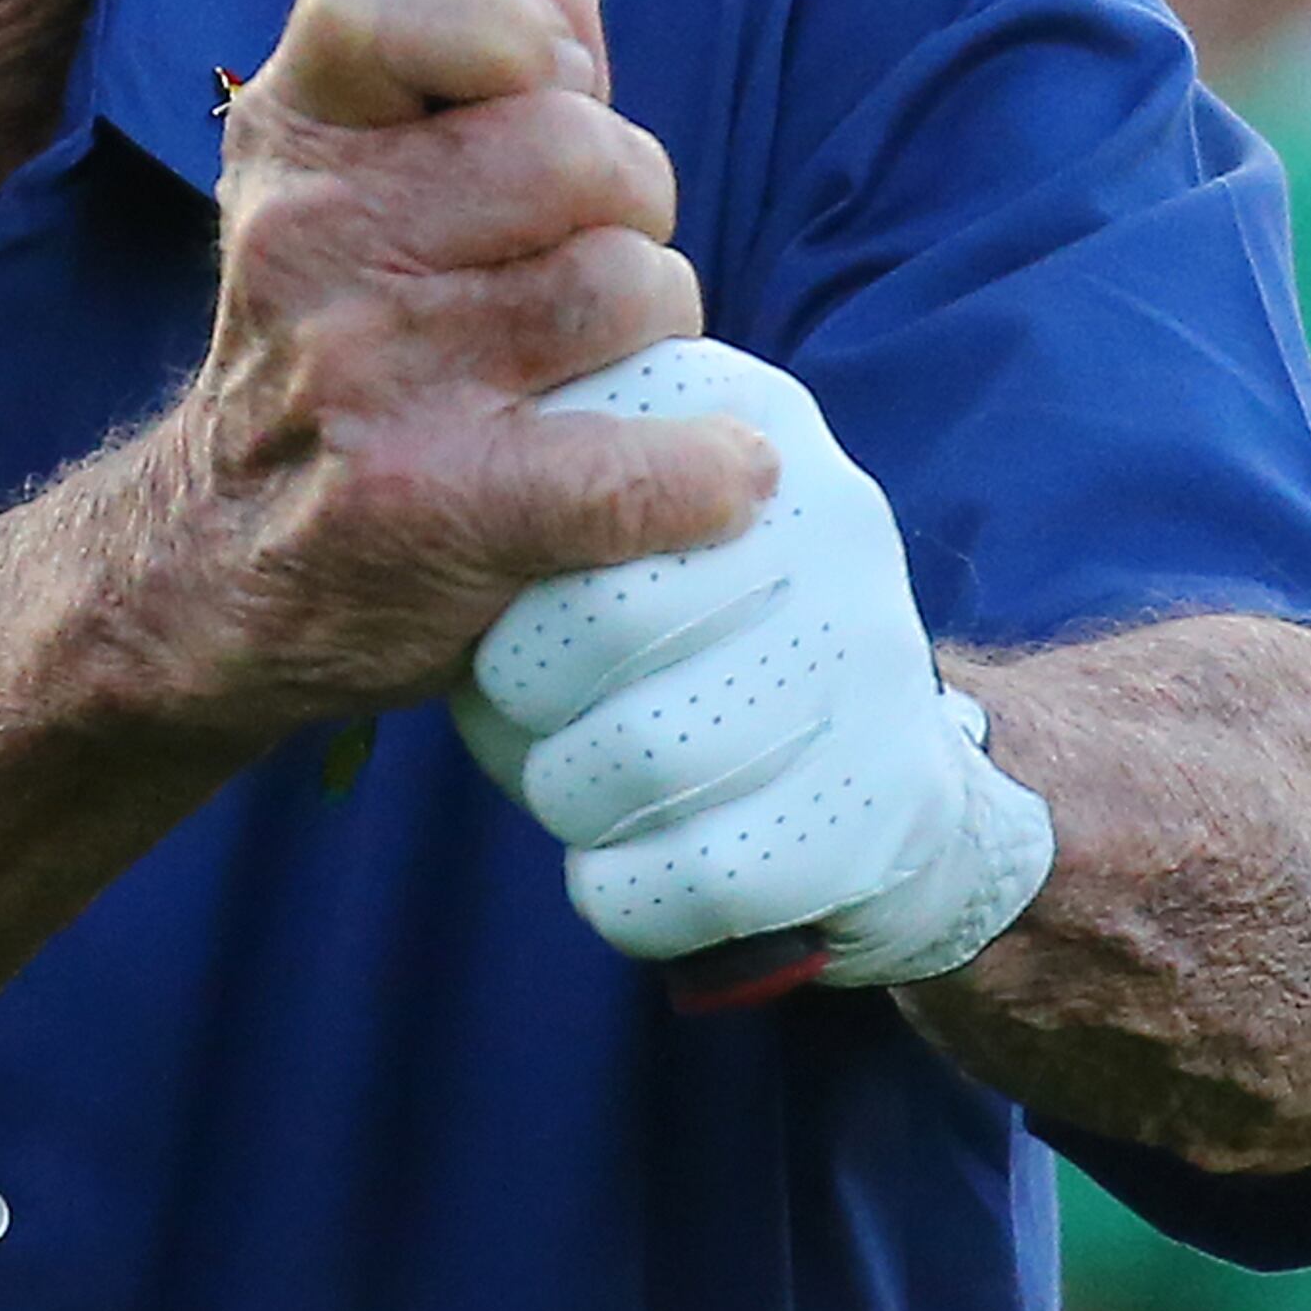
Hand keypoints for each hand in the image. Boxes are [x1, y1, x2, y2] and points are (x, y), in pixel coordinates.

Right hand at [97, 0, 773, 742]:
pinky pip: (642, 460)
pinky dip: (709, 473)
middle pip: (577, 146)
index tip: (534, 96)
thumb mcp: (352, 184)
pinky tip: (708, 476)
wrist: (215, 574)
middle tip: (587, 265)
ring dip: (658, 333)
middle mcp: (309, 238)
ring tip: (599, 372)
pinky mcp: (426, 506)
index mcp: (293, 135)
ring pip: (629, 286)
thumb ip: (463, 69)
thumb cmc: (328, 352)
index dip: (509, 32)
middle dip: (628, 202)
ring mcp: (363, 371)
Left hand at [451, 341, 1053, 986]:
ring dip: (572, 798)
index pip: (564, 482)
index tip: (516, 629)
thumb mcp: (607, 537)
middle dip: (528, 700)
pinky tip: (636, 871)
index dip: (510, 593)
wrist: (882, 791)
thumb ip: (520, 516)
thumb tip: (423, 565)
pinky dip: (631, 895)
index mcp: (732, 415)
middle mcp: (822, 512)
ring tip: (589, 790)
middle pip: (599, 616)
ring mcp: (868, 655)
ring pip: (640, 753)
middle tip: (540, 724)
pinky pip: (697, 874)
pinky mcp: (887, 800)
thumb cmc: (682, 656)